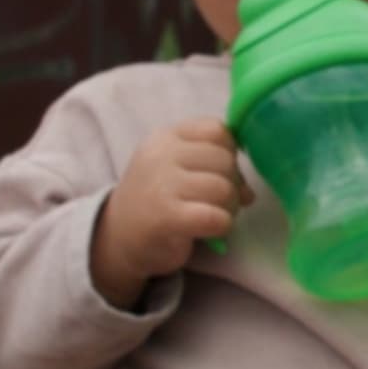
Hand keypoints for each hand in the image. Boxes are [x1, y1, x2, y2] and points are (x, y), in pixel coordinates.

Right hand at [88, 118, 248, 307]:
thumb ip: (210, 161)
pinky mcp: (166, 217)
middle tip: (221, 202)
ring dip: (230, 207)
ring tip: (215, 216)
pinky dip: (222, 226)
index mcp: (166, 137)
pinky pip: (215, 216)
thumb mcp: (176, 167)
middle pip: (225, 160)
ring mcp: (162, 184)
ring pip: (224, 188)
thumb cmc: (156, 200)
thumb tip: (249, 187)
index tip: (220, 173)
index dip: (230, 153)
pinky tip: (212, 231)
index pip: (217, 130)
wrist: (118, 238)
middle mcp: (161, 155)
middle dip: (233, 184)